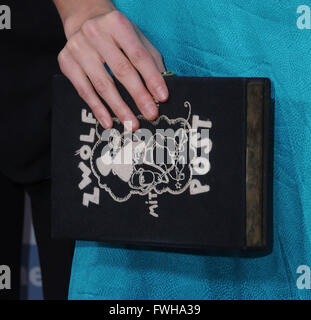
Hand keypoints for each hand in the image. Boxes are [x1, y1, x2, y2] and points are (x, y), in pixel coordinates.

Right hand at [55, 3, 168, 130]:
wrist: (85, 20)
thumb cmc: (117, 35)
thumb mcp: (136, 39)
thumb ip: (150, 61)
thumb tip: (160, 91)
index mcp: (117, 24)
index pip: (138, 56)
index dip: (152, 78)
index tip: (162, 97)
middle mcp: (95, 33)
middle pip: (121, 71)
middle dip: (138, 96)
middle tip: (150, 114)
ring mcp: (78, 48)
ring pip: (102, 84)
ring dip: (119, 108)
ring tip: (132, 124)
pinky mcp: (66, 62)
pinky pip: (84, 91)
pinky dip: (98, 108)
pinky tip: (108, 122)